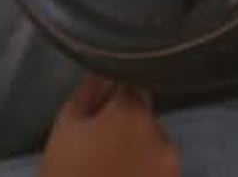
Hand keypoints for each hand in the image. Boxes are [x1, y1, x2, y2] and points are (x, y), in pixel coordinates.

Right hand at [39, 74, 180, 176]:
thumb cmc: (66, 171)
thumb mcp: (67, 124)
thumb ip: (89, 90)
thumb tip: (104, 70)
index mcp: (132, 113)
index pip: (132, 81)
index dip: (115, 88)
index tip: (101, 102)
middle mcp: (161, 135)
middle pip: (145, 112)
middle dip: (126, 117)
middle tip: (101, 137)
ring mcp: (171, 166)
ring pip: (154, 138)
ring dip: (138, 142)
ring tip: (111, 160)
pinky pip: (159, 164)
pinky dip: (145, 165)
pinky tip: (122, 173)